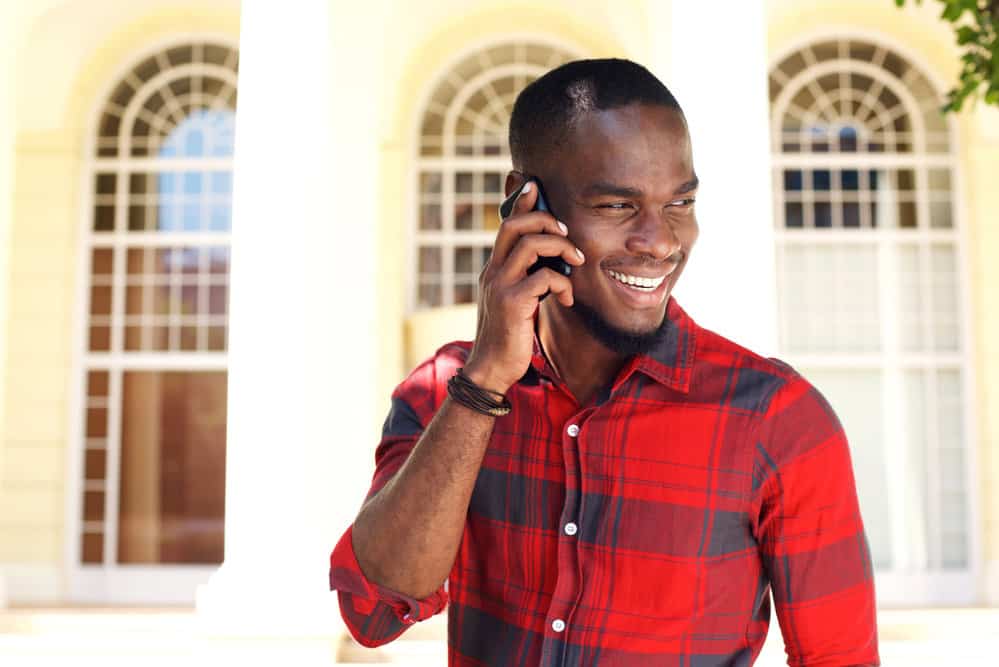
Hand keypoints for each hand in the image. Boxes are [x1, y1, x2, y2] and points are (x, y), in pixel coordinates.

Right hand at [463, 182, 584, 393]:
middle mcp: (493, 271)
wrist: (491, 370)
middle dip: (545, 219)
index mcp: (494, 268)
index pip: (505, 224)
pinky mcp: (512, 302)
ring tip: (576, 262)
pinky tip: (567, 300)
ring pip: (531, 244)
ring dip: (561, 247)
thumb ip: (526, 279)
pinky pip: (545, 277)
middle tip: (567, 233)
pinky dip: (563, 285)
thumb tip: (551, 263)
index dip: (519, 201)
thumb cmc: (508, 337)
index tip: (534, 185)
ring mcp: (500, 285)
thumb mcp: (515, 302)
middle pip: (514, 224)